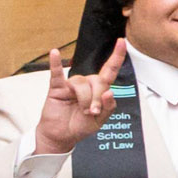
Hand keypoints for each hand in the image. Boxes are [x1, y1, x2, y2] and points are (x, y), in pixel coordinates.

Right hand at [34, 40, 130, 155]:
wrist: (62, 136)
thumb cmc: (80, 126)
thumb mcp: (100, 121)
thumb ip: (108, 107)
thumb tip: (110, 92)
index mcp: (99, 90)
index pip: (109, 70)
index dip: (116, 56)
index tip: (122, 42)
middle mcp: (86, 84)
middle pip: (97, 80)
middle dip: (97, 97)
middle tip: (92, 112)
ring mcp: (71, 85)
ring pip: (82, 83)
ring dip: (85, 98)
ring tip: (83, 111)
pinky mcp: (57, 88)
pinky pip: (56, 73)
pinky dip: (55, 63)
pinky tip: (54, 53)